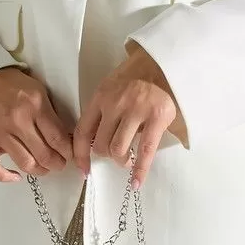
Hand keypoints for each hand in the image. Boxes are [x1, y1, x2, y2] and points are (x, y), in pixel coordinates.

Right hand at [0, 66, 76, 184]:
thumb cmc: (12, 84)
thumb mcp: (39, 91)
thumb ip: (51, 113)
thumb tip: (64, 137)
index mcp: (35, 107)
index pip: (58, 138)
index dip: (68, 152)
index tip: (71, 155)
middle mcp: (18, 121)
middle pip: (44, 154)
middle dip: (57, 164)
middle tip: (60, 163)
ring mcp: (0, 133)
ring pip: (24, 163)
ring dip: (39, 171)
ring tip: (44, 168)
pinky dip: (5, 175)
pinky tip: (16, 176)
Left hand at [73, 42, 185, 185]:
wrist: (164, 63)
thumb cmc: (136, 79)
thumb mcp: (112, 89)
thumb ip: (101, 112)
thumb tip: (93, 144)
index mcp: (100, 97)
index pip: (83, 132)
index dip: (80, 155)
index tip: (83, 169)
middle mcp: (115, 104)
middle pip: (101, 145)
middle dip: (107, 156)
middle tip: (117, 155)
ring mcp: (136, 110)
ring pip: (119, 150)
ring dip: (122, 161)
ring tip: (128, 160)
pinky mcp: (156, 118)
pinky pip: (145, 151)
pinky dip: (140, 170)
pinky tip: (136, 182)